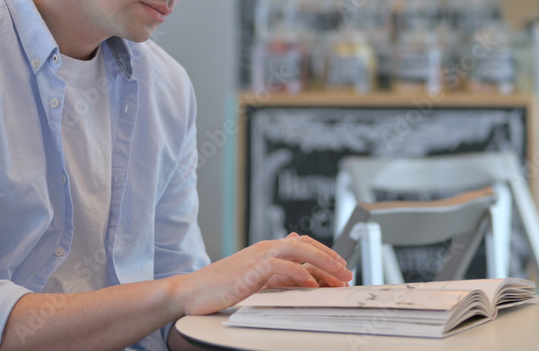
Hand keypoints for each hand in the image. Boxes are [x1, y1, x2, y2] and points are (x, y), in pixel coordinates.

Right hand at [175, 233, 352, 315]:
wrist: (191, 293)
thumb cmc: (220, 288)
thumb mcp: (255, 279)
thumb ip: (277, 272)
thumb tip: (302, 269)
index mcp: (267, 250)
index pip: (303, 245)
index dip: (326, 254)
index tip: (343, 269)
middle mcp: (264, 249)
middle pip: (305, 244)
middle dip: (330, 257)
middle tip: (348, 272)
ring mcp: (257, 257)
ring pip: (296, 250)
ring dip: (321, 261)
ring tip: (338, 275)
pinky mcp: (249, 271)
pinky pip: (278, 266)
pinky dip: (296, 271)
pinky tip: (310, 281)